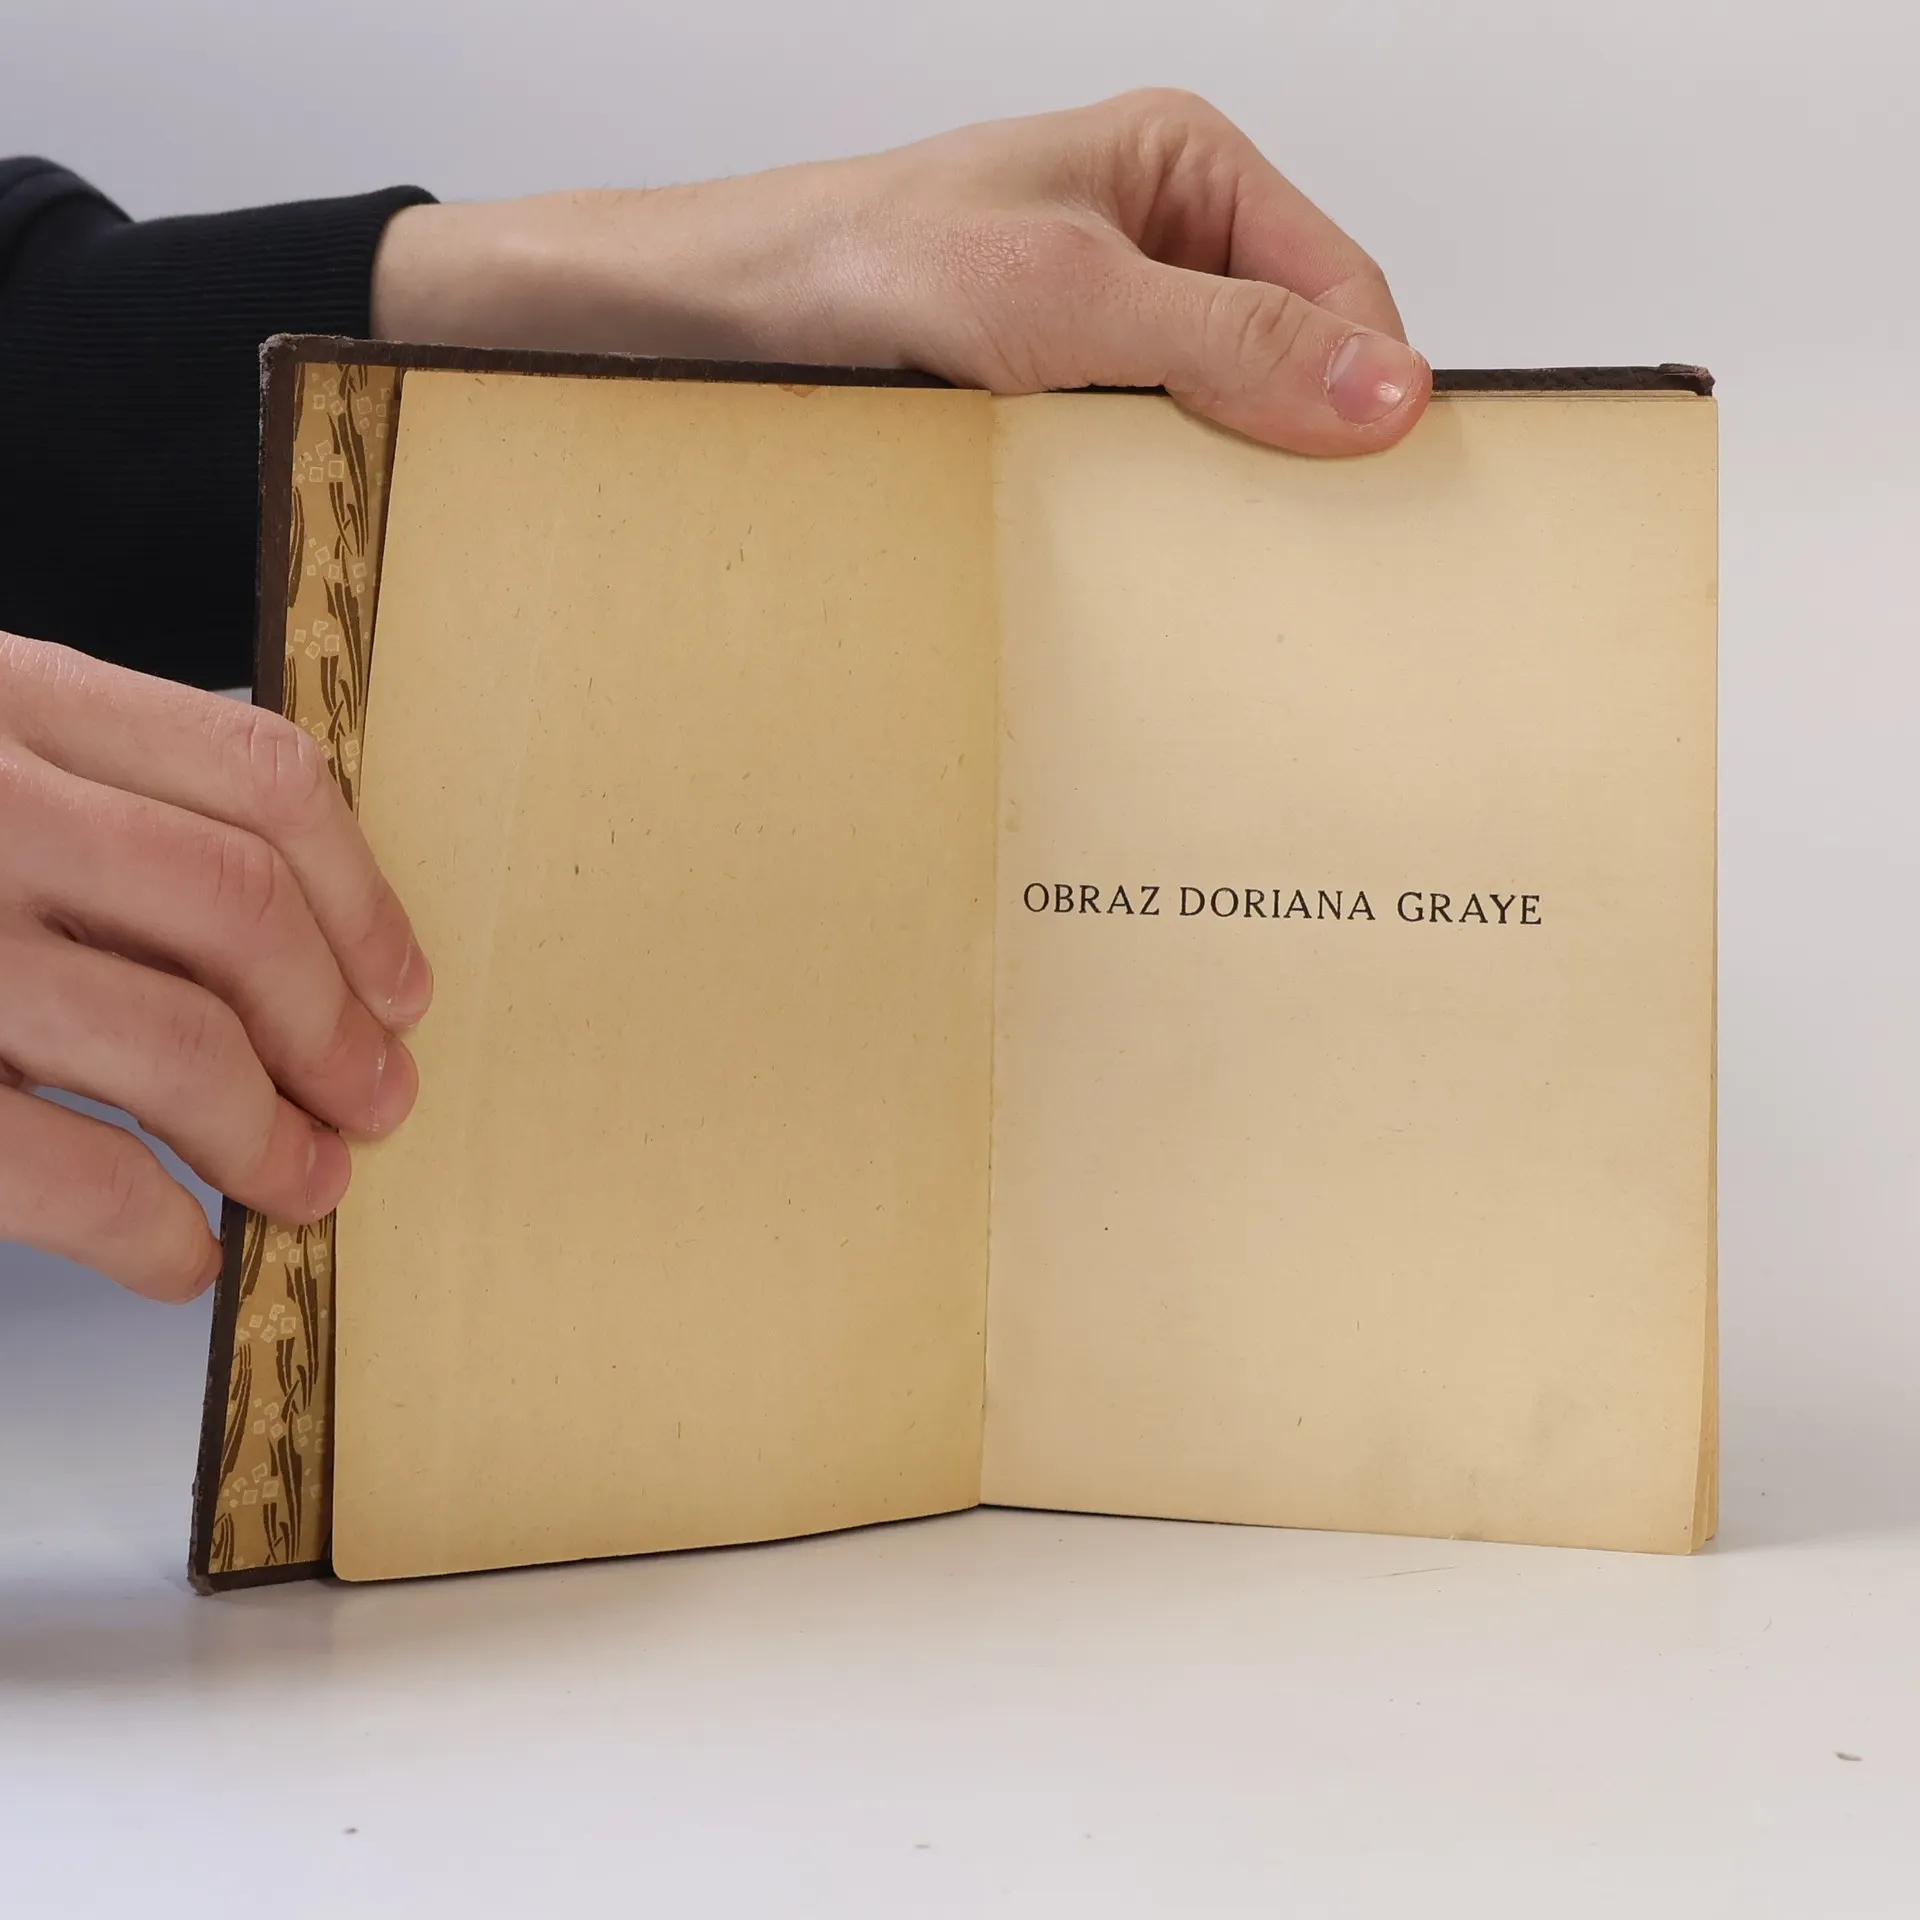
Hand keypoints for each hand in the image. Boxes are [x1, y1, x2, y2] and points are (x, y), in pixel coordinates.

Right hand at [0, 634, 430, 1300]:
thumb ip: (77, 790)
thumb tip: (287, 926)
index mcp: (1, 696)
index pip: (256, 776)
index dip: (363, 896)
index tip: (403, 984)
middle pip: (239, 908)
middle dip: (334, 1027)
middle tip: (377, 1102)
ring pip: (173, 1039)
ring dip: (269, 1133)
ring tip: (306, 1182)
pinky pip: (59, 1169)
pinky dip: (149, 1229)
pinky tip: (175, 1255)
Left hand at [372, 90, 1428, 455]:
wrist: (717, 317)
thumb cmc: (858, 264)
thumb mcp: (1064, 300)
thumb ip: (1229, 345)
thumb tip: (1382, 390)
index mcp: (1184, 166)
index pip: (1341, 286)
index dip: (1366, 388)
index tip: (1370, 488)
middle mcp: (1156, 234)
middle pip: (1291, 351)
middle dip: (1293, 439)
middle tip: (1286, 535)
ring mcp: (1106, 314)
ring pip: (1220, 409)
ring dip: (1213, 476)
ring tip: (1192, 532)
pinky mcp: (1056, 382)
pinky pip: (1146, 445)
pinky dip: (1150, 495)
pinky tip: (1128, 529)